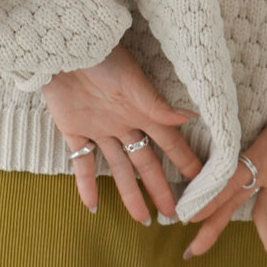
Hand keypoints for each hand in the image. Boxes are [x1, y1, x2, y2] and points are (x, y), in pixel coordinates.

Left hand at [41, 43, 204, 223]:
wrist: (66, 48)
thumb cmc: (103, 57)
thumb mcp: (132, 80)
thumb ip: (157, 104)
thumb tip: (192, 116)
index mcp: (141, 110)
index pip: (168, 142)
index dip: (184, 161)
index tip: (200, 182)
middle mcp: (123, 123)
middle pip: (145, 162)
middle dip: (159, 187)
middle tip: (171, 214)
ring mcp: (99, 128)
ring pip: (118, 168)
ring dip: (129, 193)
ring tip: (141, 219)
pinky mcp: (73, 130)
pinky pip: (81, 163)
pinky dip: (85, 184)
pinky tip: (92, 207)